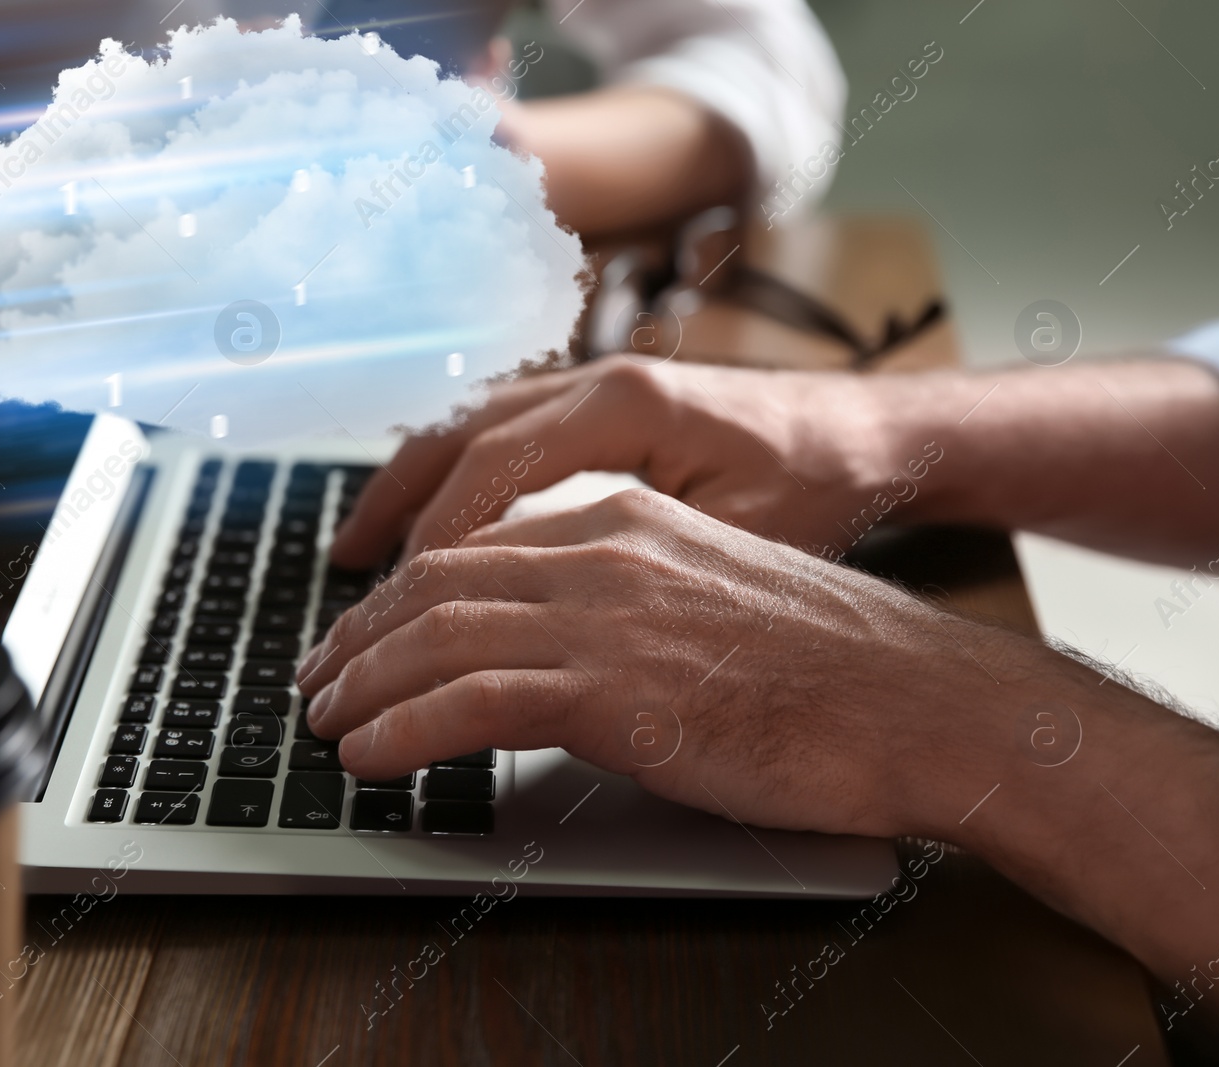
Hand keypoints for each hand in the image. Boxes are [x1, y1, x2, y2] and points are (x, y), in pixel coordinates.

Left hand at [300, 489, 994, 836]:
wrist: (921, 700)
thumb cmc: (833, 668)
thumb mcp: (710, 601)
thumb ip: (627, 603)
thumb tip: (560, 650)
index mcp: (625, 519)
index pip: (474, 547)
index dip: (399, 595)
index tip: (363, 632)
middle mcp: (604, 548)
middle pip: (437, 581)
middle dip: (360, 635)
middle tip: (319, 679)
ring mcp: (608, 613)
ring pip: (439, 633)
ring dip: (365, 684)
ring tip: (327, 723)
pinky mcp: (617, 687)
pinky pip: (472, 700)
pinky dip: (405, 731)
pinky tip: (372, 758)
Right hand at [329, 356, 915, 570]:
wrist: (876, 432)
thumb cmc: (823, 485)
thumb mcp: (743, 537)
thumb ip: (646, 567)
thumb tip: (553, 623)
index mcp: (626, 404)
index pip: (492, 469)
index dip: (436, 541)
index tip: (397, 605)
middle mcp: (595, 380)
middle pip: (459, 437)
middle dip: (392, 510)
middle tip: (342, 580)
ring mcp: (592, 384)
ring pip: (468, 429)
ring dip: (408, 489)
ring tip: (358, 552)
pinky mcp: (600, 404)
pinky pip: (498, 434)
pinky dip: (450, 479)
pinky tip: (427, 522)